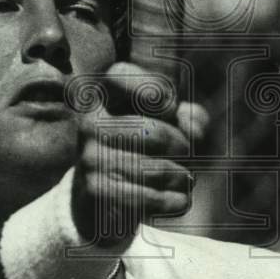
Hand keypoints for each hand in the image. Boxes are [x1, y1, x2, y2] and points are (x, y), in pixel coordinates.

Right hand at [70, 62, 208, 246]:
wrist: (101, 204)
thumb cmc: (141, 153)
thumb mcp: (166, 127)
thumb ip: (187, 118)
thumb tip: (192, 127)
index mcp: (100, 97)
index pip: (119, 74)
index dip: (154, 88)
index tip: (169, 108)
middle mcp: (88, 123)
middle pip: (153, 132)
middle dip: (181, 146)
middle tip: (184, 154)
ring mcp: (89, 158)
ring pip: (157, 169)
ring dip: (182, 177)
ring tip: (184, 179)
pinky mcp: (95, 190)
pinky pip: (151, 197)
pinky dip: (175, 200)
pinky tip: (179, 200)